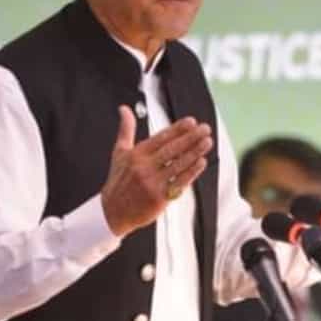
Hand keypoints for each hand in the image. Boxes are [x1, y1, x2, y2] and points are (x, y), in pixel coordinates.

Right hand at [101, 105, 211, 236]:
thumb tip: (124, 109)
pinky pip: (179, 182)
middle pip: (171, 149)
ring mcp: (152, 183)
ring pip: (178, 165)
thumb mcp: (119, 152)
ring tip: (207, 142)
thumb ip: (126, 129)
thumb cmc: (119, 182)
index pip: (160, 138)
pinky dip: (191, 172)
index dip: (178, 129)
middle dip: (191, 137)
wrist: (113, 212)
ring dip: (195, 152)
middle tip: (205, 129)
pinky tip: (201, 163)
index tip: (191, 121)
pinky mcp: (159, 198)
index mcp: (136, 154)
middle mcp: (144, 167)